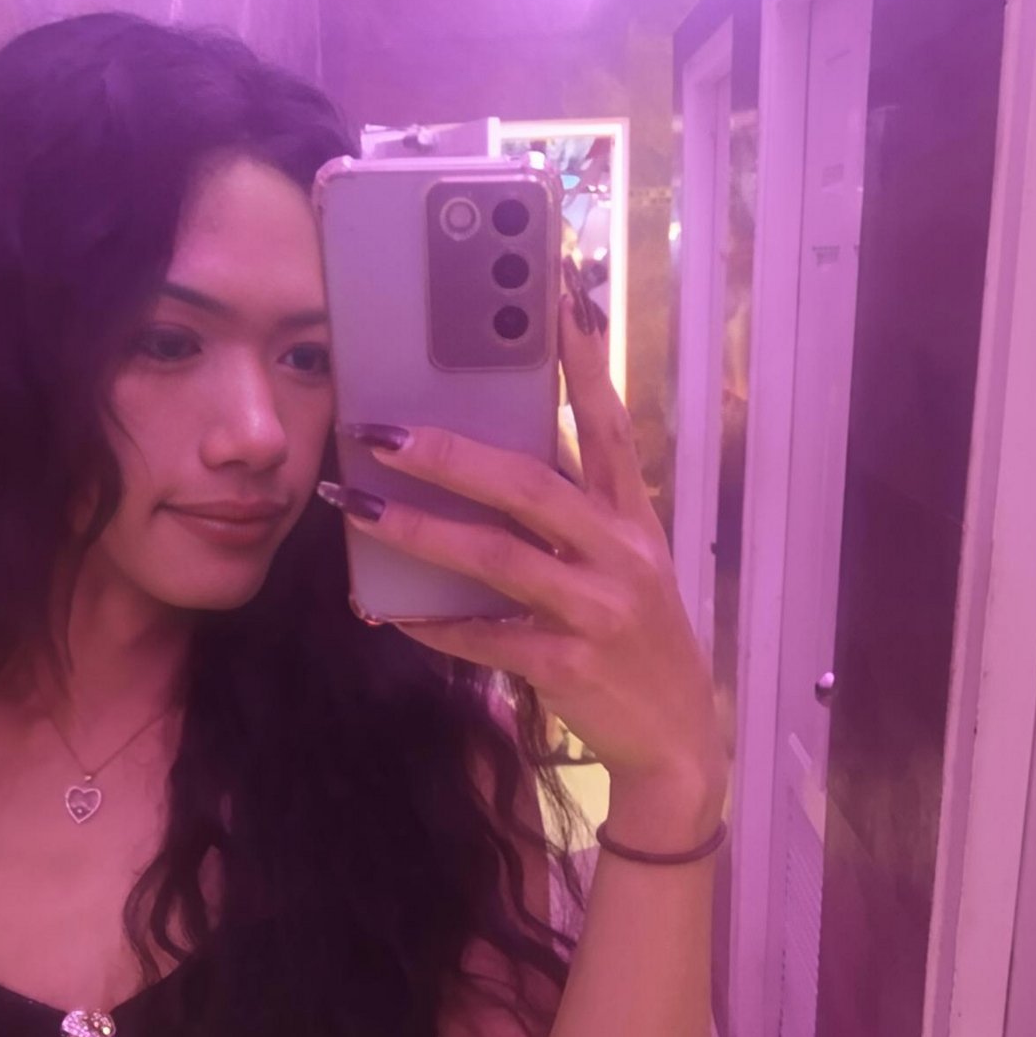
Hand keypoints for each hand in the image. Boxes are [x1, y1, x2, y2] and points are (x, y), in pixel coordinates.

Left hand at [320, 281, 726, 797]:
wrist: (676, 741)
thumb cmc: (636, 641)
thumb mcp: (627, 566)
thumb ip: (575, 514)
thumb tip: (491, 461)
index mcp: (633, 519)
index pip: (609, 423)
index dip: (581, 358)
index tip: (550, 295)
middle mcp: (621, 554)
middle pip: (531, 485)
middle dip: (451, 453)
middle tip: (380, 429)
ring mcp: (597, 611)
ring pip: (496, 558)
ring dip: (419, 531)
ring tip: (359, 505)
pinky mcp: (569, 667)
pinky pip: (485, 637)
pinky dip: (432, 623)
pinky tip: (386, 610)